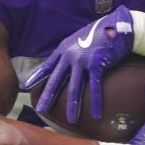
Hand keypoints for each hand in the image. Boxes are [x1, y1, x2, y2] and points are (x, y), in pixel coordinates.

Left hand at [23, 6, 133, 122]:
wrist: (117, 24)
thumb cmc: (100, 31)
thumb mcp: (79, 38)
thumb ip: (72, 50)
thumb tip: (69, 61)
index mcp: (64, 48)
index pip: (47, 65)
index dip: (37, 76)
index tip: (26, 86)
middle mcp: (70, 55)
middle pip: (56, 80)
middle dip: (48, 97)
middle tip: (40, 110)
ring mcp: (82, 61)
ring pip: (74, 87)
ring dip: (73, 106)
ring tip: (71, 120)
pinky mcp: (96, 65)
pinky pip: (95, 87)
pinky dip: (96, 103)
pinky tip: (96, 115)